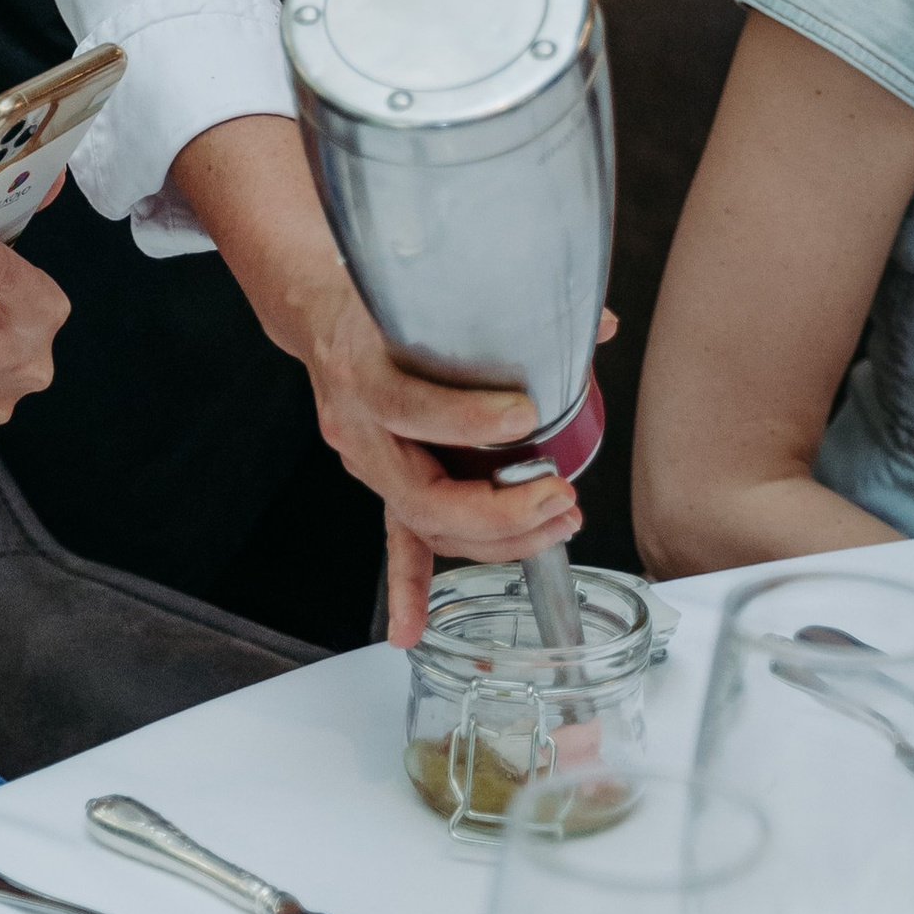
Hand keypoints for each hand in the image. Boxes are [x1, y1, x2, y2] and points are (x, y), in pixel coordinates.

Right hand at [296, 275, 581, 646]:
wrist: (317, 307)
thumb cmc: (374, 291)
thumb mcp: (427, 283)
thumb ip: (511, 300)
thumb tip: (596, 323)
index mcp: (362, 368)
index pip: (413, 407)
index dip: (470, 420)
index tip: (527, 415)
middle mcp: (359, 425)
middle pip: (422, 493)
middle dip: (498, 508)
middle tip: (558, 497)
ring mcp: (367, 460)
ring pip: (425, 522)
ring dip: (494, 538)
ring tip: (555, 525)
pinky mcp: (381, 481)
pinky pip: (397, 540)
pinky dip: (408, 587)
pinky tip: (410, 630)